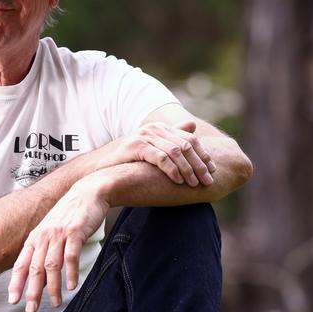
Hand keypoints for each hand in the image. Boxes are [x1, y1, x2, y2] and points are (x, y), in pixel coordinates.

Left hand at [8, 176, 109, 311]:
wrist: (88, 192)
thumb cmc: (69, 215)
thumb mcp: (51, 233)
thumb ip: (44, 254)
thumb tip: (41, 282)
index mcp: (35, 238)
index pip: (21, 264)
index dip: (16, 283)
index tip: (13, 300)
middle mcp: (44, 236)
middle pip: (34, 268)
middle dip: (32, 291)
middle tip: (31, 309)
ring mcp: (59, 234)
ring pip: (51, 265)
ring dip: (52, 287)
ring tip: (55, 303)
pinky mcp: (75, 232)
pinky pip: (71, 256)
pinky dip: (70, 273)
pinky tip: (71, 286)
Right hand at [98, 121, 215, 186]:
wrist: (99, 169)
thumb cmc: (126, 162)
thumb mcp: (151, 150)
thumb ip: (171, 138)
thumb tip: (193, 127)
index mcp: (160, 129)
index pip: (189, 139)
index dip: (203, 155)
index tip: (213, 171)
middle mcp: (153, 129)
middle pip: (186, 145)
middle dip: (199, 164)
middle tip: (208, 181)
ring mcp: (144, 136)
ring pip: (176, 152)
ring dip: (189, 169)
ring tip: (195, 184)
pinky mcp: (136, 146)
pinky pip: (161, 158)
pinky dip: (173, 170)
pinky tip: (179, 181)